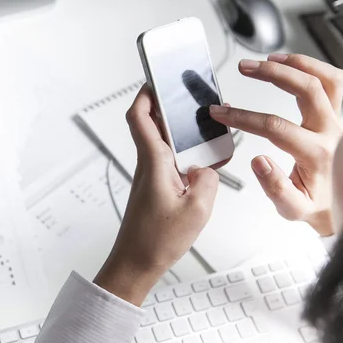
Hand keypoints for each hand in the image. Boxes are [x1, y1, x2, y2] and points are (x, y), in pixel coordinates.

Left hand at [94, 85, 218, 305]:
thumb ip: (207, 180)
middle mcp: (147, 166)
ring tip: (202, 132)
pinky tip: (201, 167)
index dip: (145, 93)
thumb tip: (205, 168)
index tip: (156, 78)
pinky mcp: (153, 190)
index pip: (139, 117)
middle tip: (187, 100)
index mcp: (154, 163)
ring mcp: (149, 179)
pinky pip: (167, 165)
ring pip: (160, 145)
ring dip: (177, 135)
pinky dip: (182, 158)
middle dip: (166, 108)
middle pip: (150, 126)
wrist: (135, 264)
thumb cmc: (156, 241)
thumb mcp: (197, 209)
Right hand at [209, 54, 342, 235]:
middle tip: (245, 67)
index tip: (220, 112)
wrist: (340, 205)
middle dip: (272, 74)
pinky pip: (332, 82)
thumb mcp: (292, 209)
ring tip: (268, 58)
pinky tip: (289, 65)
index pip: (275, 127)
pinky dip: (312, 67)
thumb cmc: (315, 206)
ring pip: (326, 79)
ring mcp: (336, 121)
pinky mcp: (336, 115)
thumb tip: (258, 161)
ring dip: (297, 63)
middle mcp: (330, 133)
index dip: (243, 117)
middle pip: (306, 89)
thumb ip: (275, 187)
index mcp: (315, 155)